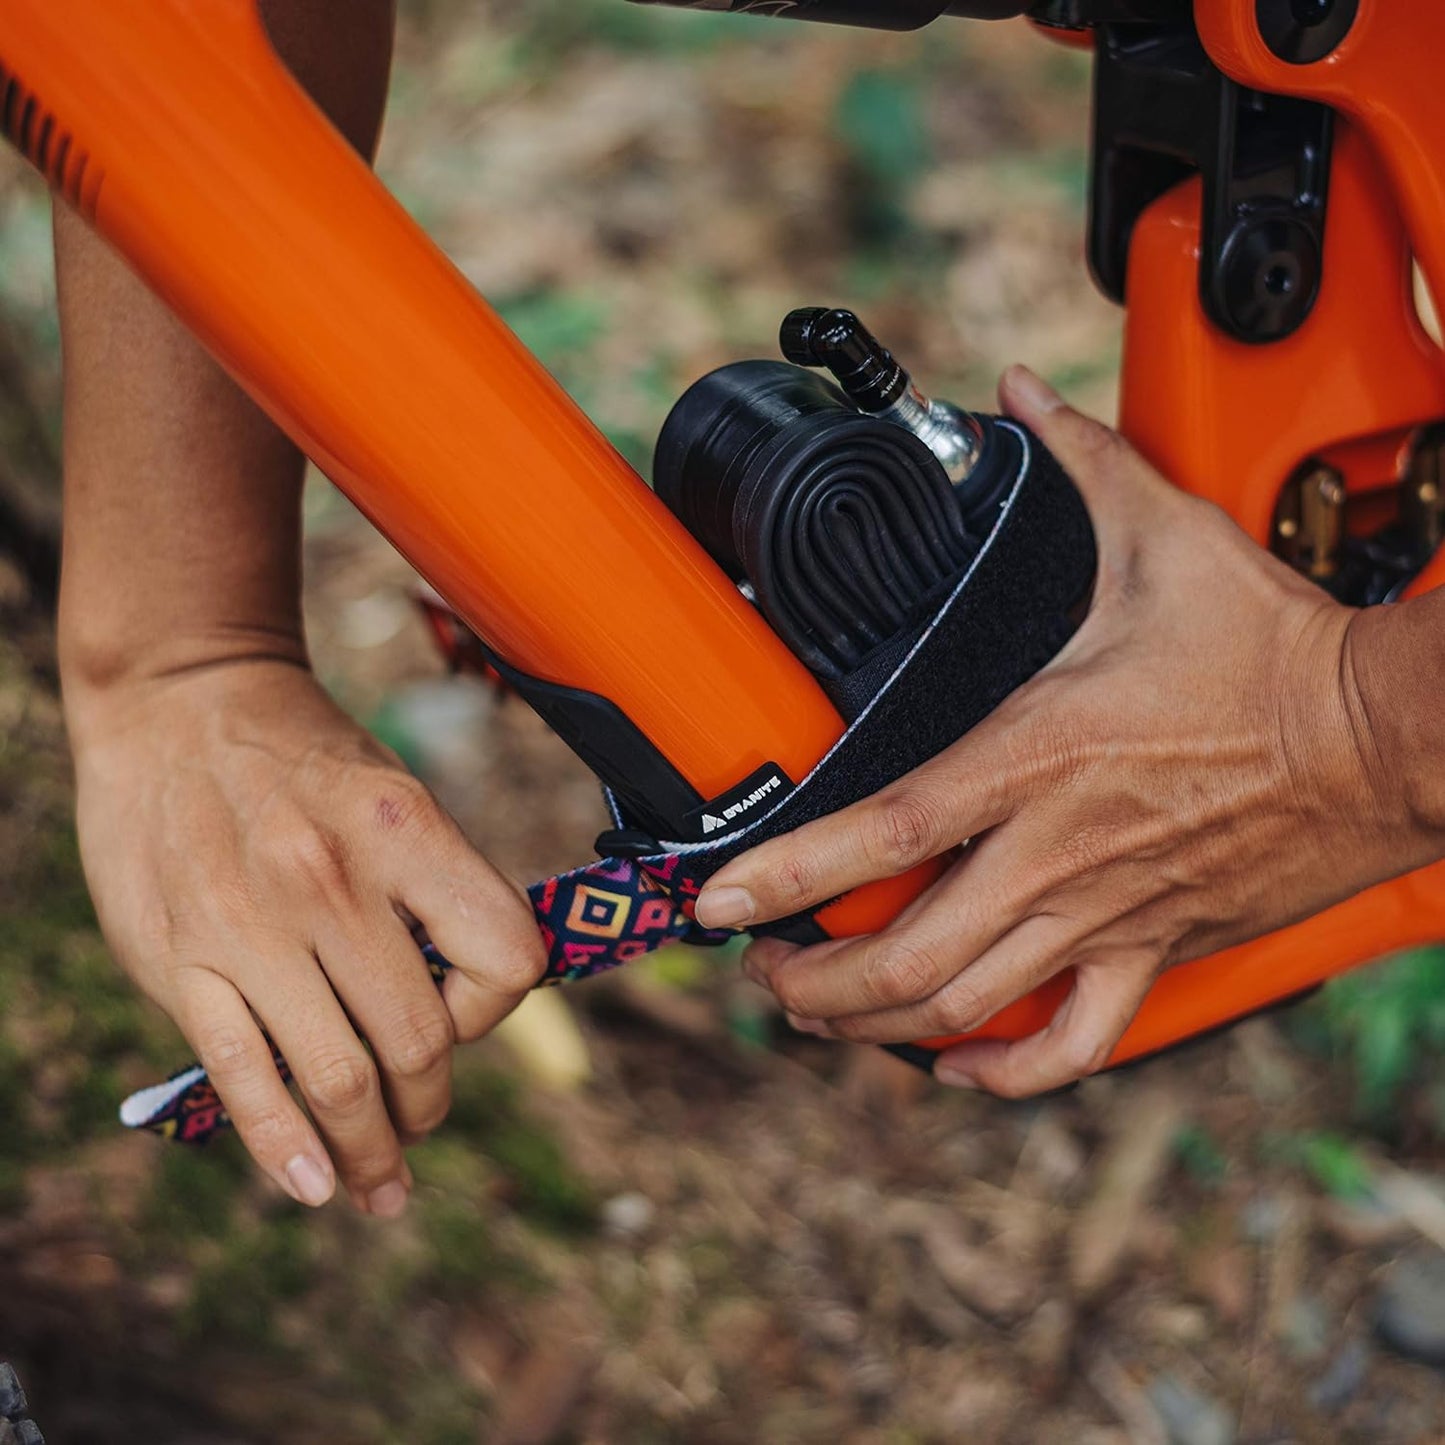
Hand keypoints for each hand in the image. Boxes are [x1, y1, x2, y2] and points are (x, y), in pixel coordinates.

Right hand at [68, 659, 544, 1212]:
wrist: (180, 703)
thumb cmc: (308, 761)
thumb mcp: (399, 796)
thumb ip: (435, 895)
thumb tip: (471, 1010)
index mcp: (406, 829)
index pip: (505, 956)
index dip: (499, 1005)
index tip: (469, 1012)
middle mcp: (332, 878)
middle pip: (420, 1039)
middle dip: (430, 1103)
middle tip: (422, 1121)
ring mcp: (248, 926)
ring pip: (337, 1079)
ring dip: (371, 1150)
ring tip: (381, 1182)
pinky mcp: (178, 962)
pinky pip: (244, 1080)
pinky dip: (286, 1150)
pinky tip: (314, 1184)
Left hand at [695, 368, 1433, 1097]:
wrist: (1387, 736)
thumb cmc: (1271, 647)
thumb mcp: (1164, 538)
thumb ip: (1077, 464)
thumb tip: (1013, 393)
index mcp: (1037, 752)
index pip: (885, 830)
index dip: (788, 875)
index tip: (718, 900)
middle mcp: (1059, 849)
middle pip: (909, 954)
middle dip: (814, 980)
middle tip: (762, 966)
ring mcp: (1108, 913)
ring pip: (970, 1010)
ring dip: (877, 1025)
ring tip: (821, 1013)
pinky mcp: (1158, 951)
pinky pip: (1074, 1041)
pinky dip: (1006, 1070)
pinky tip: (956, 1063)